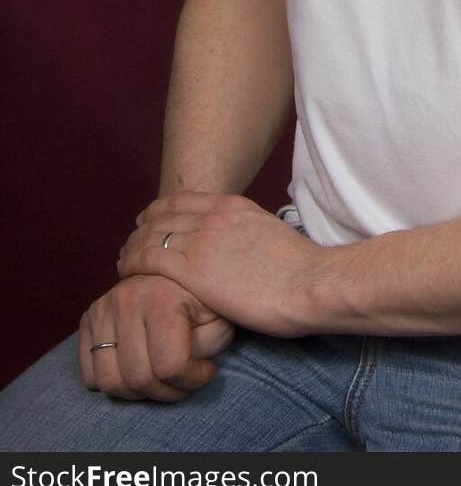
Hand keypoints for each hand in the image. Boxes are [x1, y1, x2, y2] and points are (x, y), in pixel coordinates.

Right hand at [78, 273, 234, 401]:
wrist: (172, 271)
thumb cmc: (201, 299)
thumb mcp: (218, 316)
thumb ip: (209, 343)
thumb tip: (190, 361)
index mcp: (161, 298)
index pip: (169, 366)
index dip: (192, 380)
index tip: (206, 371)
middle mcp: (125, 300)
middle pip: (137, 379)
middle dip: (166, 392)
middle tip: (183, 381)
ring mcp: (102, 309)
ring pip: (109, 382)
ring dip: (138, 393)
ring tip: (160, 378)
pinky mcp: (88, 320)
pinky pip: (90, 375)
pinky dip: (114, 382)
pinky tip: (138, 368)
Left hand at [117, 192, 323, 336]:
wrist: (311, 284)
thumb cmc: (301, 272)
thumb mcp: (271, 236)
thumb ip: (247, 235)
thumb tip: (240, 249)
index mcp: (234, 206)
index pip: (181, 200)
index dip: (159, 212)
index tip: (150, 225)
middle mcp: (213, 215)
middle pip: (160, 215)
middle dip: (141, 229)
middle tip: (131, 246)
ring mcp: (201, 239)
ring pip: (149, 235)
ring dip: (132, 248)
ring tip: (125, 263)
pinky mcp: (192, 269)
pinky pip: (148, 259)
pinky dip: (132, 264)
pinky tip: (128, 275)